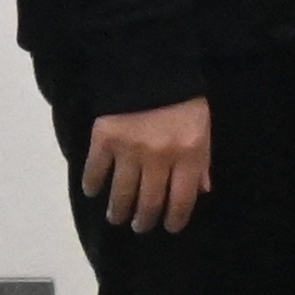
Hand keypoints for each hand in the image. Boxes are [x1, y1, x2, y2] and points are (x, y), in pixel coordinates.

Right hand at [82, 97, 216, 233]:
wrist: (149, 66)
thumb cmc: (183, 98)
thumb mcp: (203, 128)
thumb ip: (201, 161)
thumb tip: (201, 190)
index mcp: (188, 155)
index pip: (182, 199)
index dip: (175, 218)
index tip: (168, 227)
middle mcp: (159, 158)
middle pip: (150, 201)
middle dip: (145, 219)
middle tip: (140, 225)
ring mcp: (129, 150)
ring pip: (122, 192)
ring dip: (118, 210)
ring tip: (116, 217)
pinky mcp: (104, 139)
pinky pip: (96, 169)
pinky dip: (92, 183)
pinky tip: (92, 192)